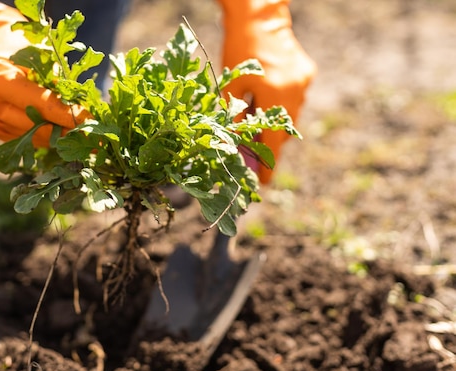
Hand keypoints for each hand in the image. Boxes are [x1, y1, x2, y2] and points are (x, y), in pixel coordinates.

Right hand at [0, 7, 90, 145]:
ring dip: (60, 137)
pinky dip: (48, 136)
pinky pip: (27, 140)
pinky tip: (67, 134)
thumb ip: (55, 75)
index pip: (38, 103)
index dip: (66, 114)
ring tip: (85, 136)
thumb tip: (81, 101)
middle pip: (34, 126)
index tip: (90, 121)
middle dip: (66, 130)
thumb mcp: (36, 50)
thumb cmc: (15, 46)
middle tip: (93, 134)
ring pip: (32, 137)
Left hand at [218, 0, 315, 183]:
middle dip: (269, 144)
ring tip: (255, 124)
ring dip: (274, 125)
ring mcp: (304, 83)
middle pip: (284, 132)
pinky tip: (265, 100)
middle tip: (253, 153)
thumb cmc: (237, 49)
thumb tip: (235, 145)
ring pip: (290, 117)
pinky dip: (280, 107)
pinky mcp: (307, 74)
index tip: (264, 183)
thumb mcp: (231, 86)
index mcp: (275, 95)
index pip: (274, 141)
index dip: (269, 165)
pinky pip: (294, 100)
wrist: (259, 17)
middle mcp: (295, 92)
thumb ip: (234, 117)